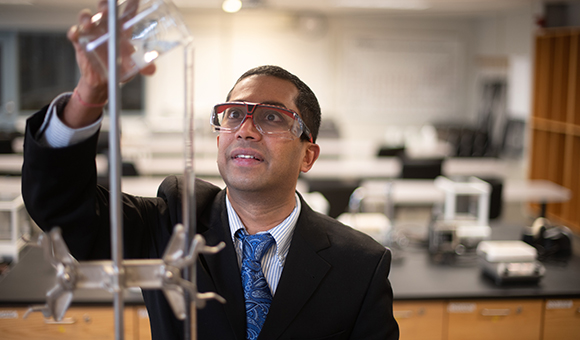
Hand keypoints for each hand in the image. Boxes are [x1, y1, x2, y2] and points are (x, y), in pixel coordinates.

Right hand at [62, 0, 155, 127]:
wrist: (103, 79)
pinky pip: (75, 33)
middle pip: (104, 9)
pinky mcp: (80, 41)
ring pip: (86, 18)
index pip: (127, 11)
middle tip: (106, 9)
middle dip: (104, 6)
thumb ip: (143, 66)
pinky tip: (76, 34)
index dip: (131, 2)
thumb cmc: (119, 66)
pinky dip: (74, 32)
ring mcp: (92, 32)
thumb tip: (151, 69)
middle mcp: (106, 26)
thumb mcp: (133, 66)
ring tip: (89, 24)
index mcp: (121, 28)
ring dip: (86, 18)